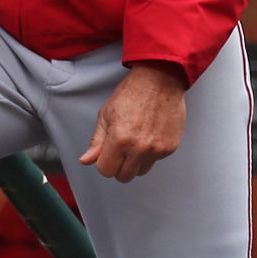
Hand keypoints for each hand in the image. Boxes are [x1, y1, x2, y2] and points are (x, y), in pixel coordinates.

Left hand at [78, 64, 186, 183]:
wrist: (160, 81)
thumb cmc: (132, 93)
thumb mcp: (106, 114)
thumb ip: (97, 141)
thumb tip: (86, 160)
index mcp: (120, 140)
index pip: (106, 170)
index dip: (104, 162)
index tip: (106, 153)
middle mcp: (140, 148)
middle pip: (124, 176)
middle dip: (118, 165)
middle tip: (120, 148)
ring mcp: (157, 149)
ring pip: (140, 171)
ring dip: (135, 162)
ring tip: (135, 140)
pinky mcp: (170, 148)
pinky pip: (155, 161)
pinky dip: (150, 153)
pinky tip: (148, 135)